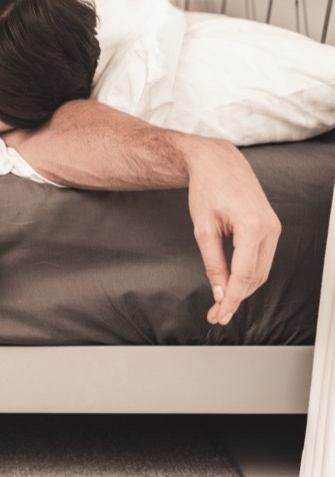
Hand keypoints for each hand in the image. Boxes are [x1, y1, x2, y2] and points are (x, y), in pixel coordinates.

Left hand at [184, 139, 280, 325]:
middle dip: (236, 298)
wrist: (218, 162)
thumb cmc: (207, 189)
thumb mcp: (203, 229)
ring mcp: (274, 228)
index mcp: (252, 226)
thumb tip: (218, 291)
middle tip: (216, 314)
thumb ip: (212, 262)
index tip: (219, 314)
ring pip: (262, 271)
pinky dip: (248, 274)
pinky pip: (262, 259)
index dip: (231, 299)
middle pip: (256, 277)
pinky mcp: (271, 227)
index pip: (245, 275)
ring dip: (243, 289)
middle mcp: (270, 228)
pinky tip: (232, 284)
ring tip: (220, 304)